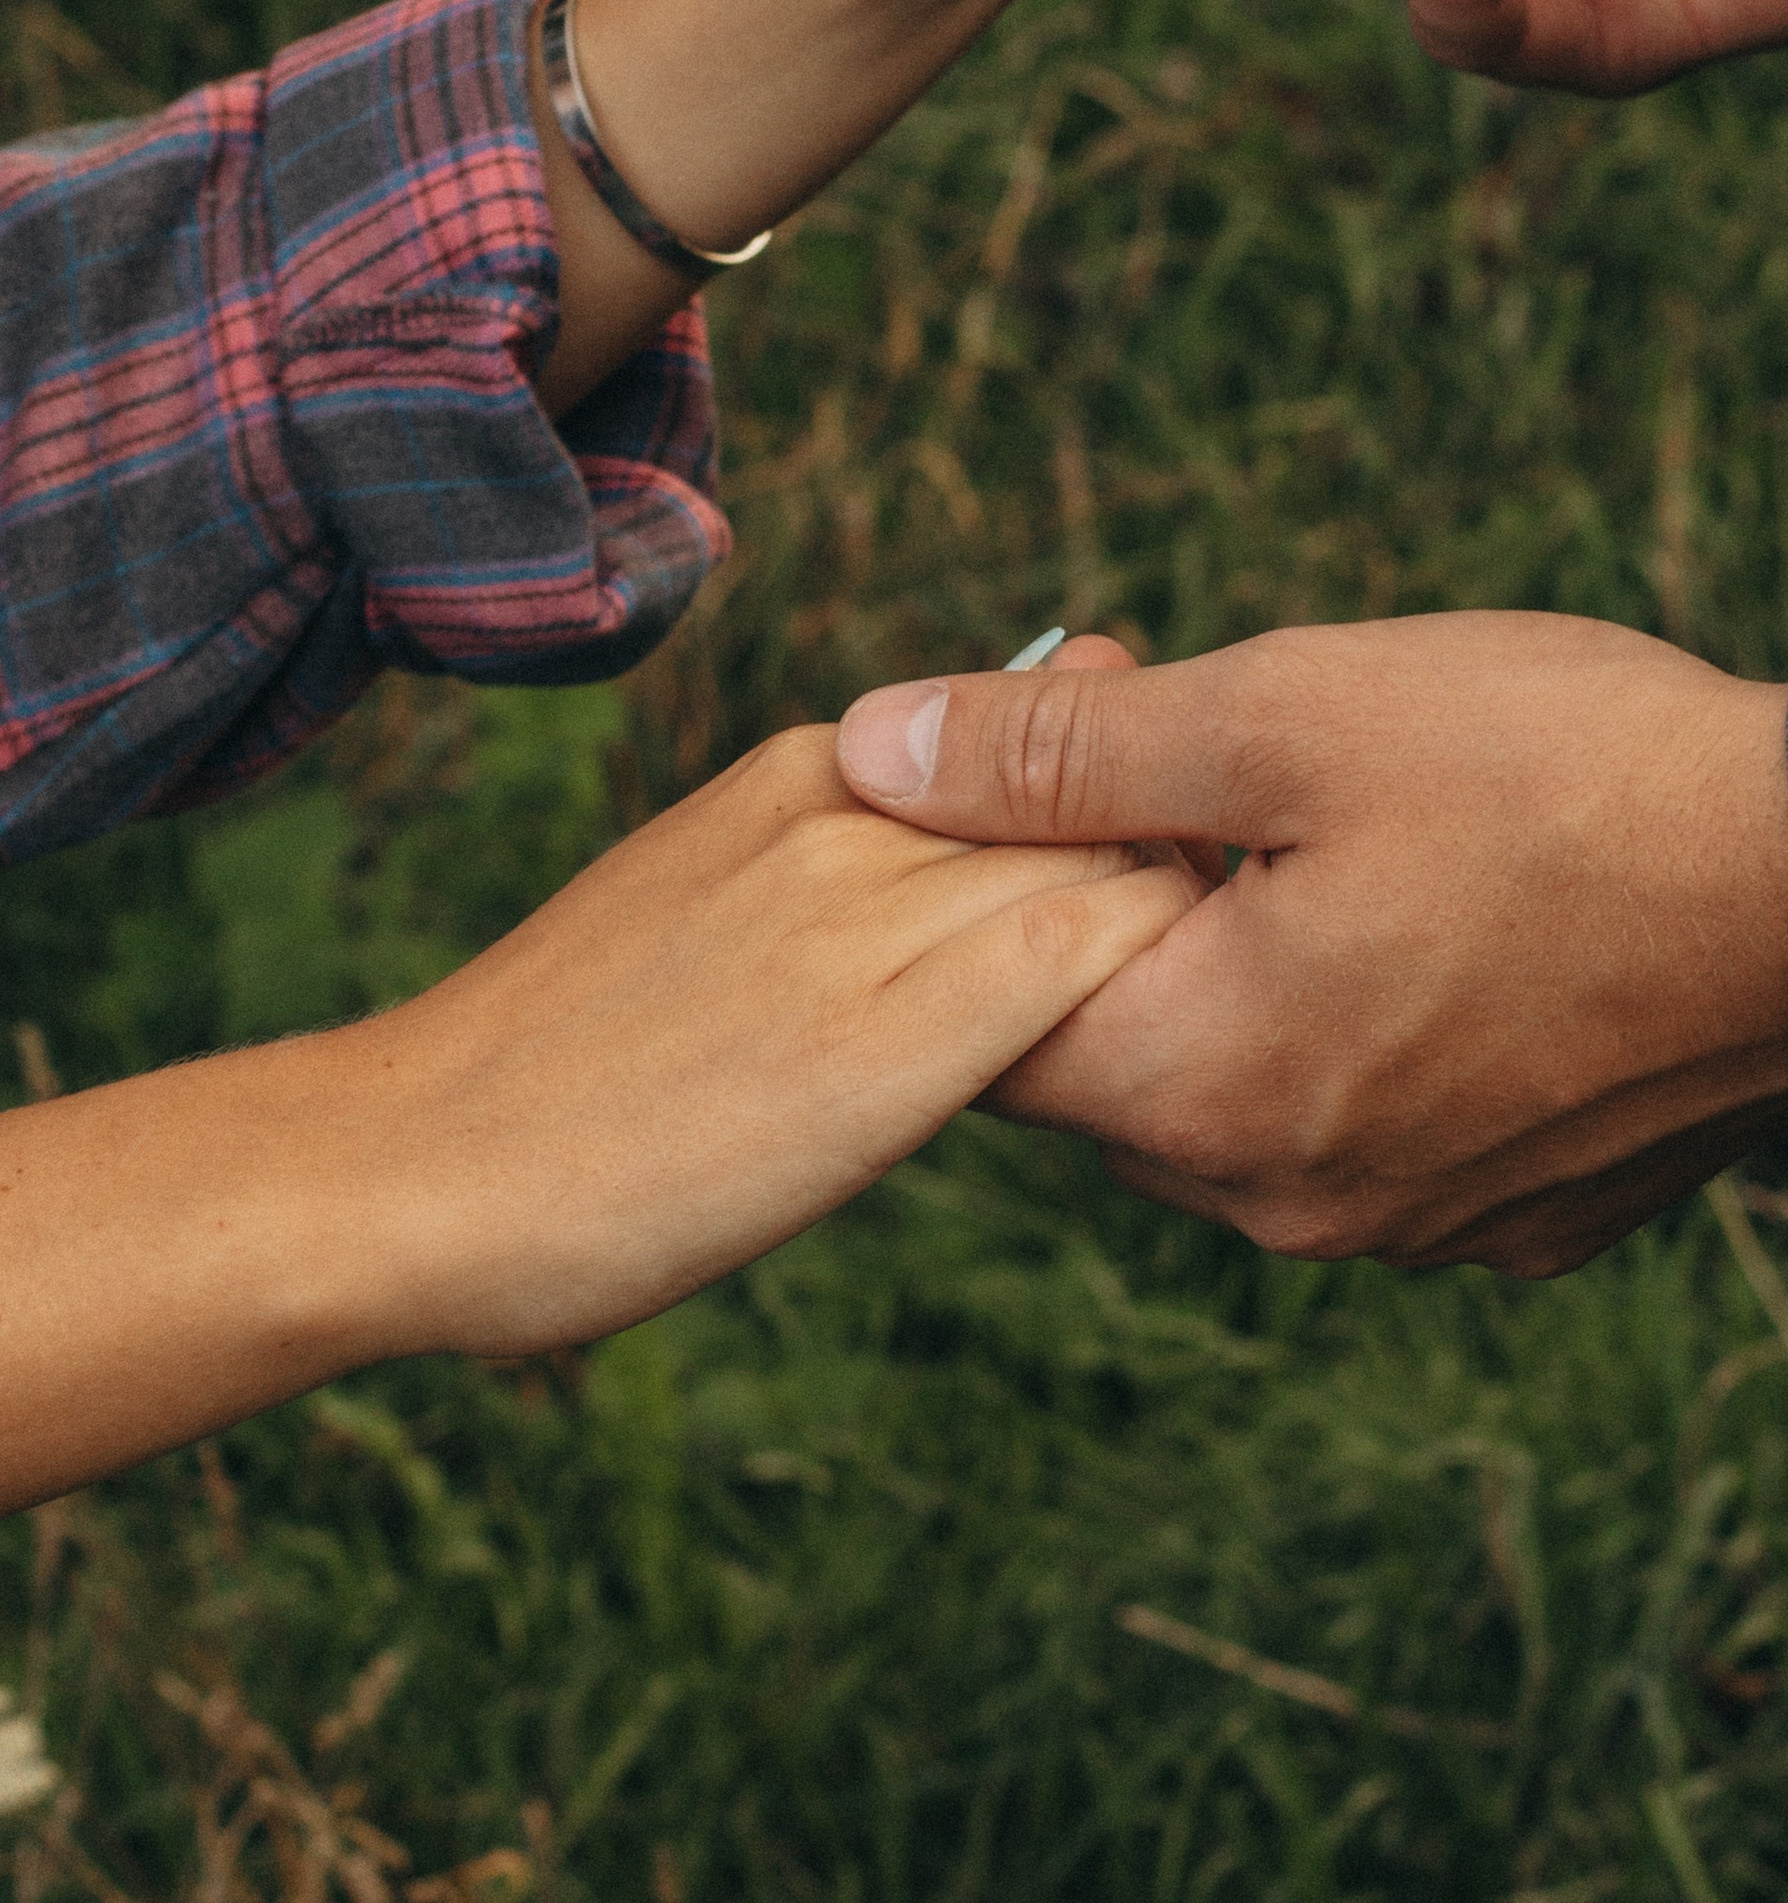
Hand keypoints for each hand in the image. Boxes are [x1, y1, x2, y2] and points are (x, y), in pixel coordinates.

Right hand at [0, 711, 1187, 1503]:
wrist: (412, 1162)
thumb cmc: (559, 1064)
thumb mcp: (707, 901)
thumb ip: (841, 867)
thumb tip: (975, 854)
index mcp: (810, 772)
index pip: (1054, 740)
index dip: (1139, 812)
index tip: (1185, 881)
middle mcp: (851, 817)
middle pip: (1104, 790)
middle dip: (1194, 852)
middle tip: (1260, 936)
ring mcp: (866, 923)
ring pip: (1108, 862)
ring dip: (1191, 920)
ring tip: (1244, 1002)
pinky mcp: (886, 1045)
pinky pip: (1079, 966)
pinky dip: (1155, 983)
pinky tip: (1192, 1046)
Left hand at [837, 616, 1787, 1274]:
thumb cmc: (1564, 774)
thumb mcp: (1289, 712)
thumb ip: (1065, 754)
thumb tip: (872, 747)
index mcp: (1206, 1093)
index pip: (984, 1012)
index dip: (995, 853)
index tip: (1083, 723)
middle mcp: (1294, 1206)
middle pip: (1119, 1047)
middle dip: (1126, 889)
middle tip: (1206, 723)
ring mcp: (1423, 1228)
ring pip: (1253, 1082)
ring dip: (1254, 950)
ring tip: (1348, 797)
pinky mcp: (1527, 1216)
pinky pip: (1381, 1117)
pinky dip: (1374, 1012)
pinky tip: (1456, 893)